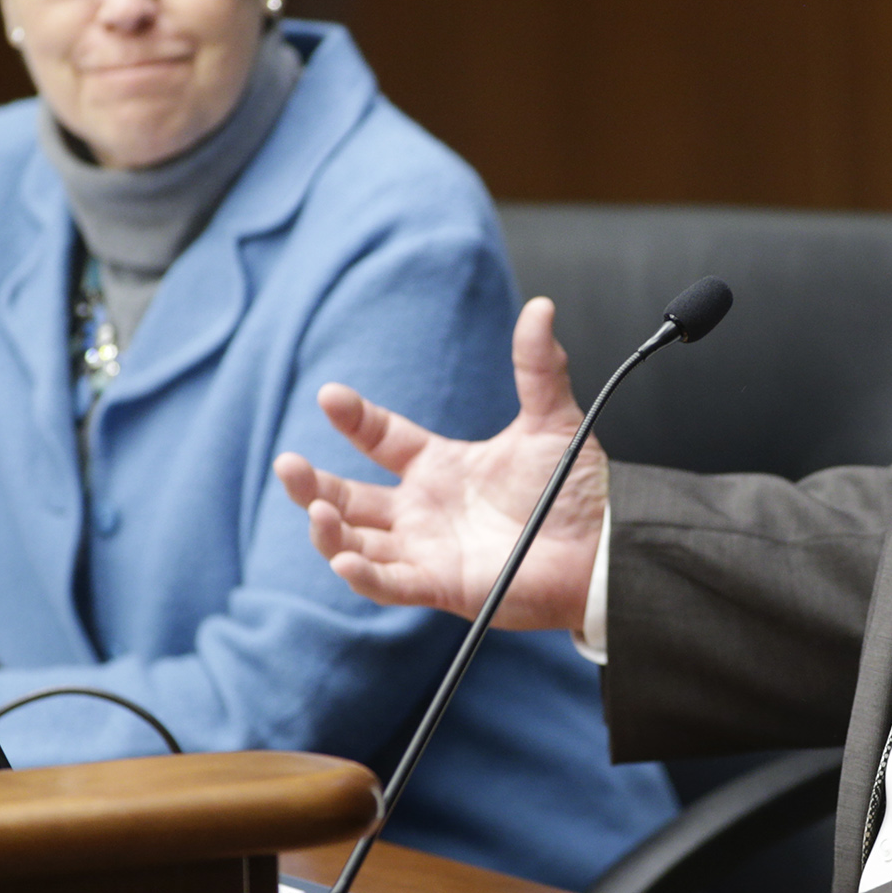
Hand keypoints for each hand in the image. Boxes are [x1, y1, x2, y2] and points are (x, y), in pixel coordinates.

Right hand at [273, 297, 604, 630]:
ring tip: (316, 508)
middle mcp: (423, 509)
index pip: (380, 438)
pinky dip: (363, 575)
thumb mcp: (551, 421)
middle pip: (349, 498)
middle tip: (288, 463)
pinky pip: (390, 585)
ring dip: (328, 528)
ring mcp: (427, 550)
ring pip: (355, 543)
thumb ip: (537, 367)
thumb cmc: (575, 490)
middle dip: (311, 484)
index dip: (353, 418)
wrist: (604, 545)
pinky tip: (344, 558)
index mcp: (440, 467)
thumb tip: (541, 307)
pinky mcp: (441, 585)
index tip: (329, 395)